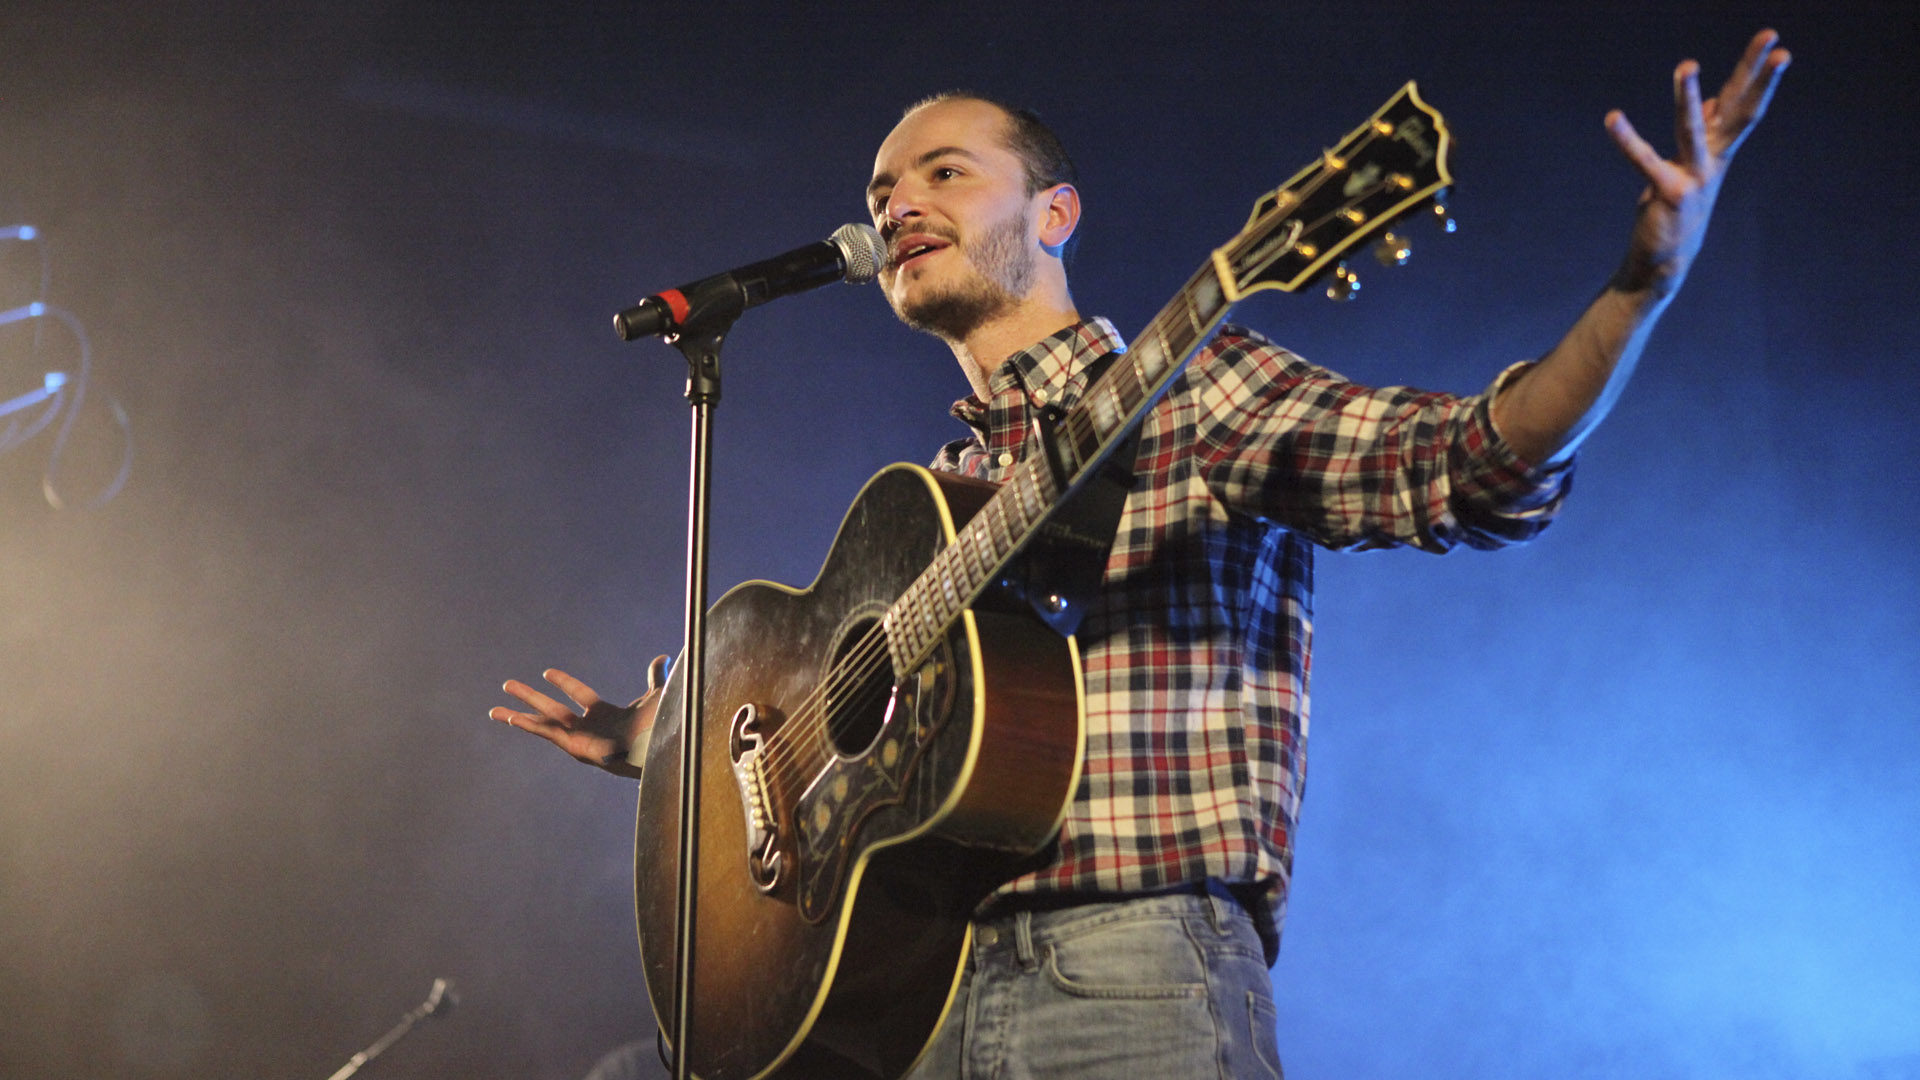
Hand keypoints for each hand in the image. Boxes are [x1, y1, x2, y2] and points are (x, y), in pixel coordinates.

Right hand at [490, 656, 670, 778]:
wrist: (658, 744)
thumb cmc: (660, 727)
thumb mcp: (656, 696)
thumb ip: (655, 677)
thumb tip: (664, 657)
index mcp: (605, 714)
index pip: (580, 694)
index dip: (564, 682)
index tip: (547, 672)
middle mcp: (588, 728)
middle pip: (552, 709)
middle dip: (530, 697)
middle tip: (508, 685)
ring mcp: (579, 738)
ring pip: (543, 722)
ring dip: (519, 714)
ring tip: (493, 710)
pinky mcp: (573, 747)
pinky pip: (546, 733)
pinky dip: (528, 726)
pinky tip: (508, 718)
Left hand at [1605, 29, 1789, 295]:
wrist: (1665, 259)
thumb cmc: (1678, 208)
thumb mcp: (1694, 166)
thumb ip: (1704, 132)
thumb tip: (1711, 102)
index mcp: (1720, 149)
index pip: (1742, 101)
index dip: (1757, 69)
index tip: (1774, 39)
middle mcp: (1714, 159)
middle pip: (1740, 107)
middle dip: (1756, 71)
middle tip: (1772, 34)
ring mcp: (1694, 175)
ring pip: (1692, 128)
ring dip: (1688, 95)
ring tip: (1686, 64)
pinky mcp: (1668, 191)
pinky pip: (1644, 159)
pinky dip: (1627, 138)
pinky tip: (1613, 117)